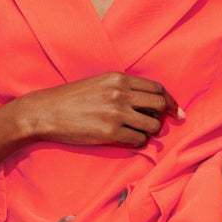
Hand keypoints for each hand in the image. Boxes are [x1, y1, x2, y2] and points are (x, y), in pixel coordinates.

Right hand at [18, 73, 185, 149]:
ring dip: (150, 132)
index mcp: (119, 79)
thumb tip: (145, 101)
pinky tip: (129, 140)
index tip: (175, 111)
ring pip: (152, 125)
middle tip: (162, 124)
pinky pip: (138, 140)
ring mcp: (116, 114)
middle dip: (165, 116)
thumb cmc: (71, 99)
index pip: (156, 88)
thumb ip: (121, 88)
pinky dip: (138, 142)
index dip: (170, 101)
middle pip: (159, 105)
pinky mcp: (110, 133)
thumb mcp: (99, 83)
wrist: (46, 112)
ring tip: (139, 133)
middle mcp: (121, 94)